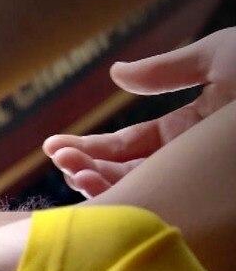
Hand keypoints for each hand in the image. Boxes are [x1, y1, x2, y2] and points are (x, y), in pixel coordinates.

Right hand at [43, 27, 235, 196]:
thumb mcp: (222, 57)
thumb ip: (167, 69)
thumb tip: (115, 73)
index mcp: (190, 130)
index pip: (129, 146)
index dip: (89, 147)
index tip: (53, 147)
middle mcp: (187, 160)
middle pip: (123, 174)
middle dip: (85, 167)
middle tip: (59, 159)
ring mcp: (194, 184)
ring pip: (135, 196)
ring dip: (98, 186)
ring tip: (73, 172)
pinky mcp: (202, 202)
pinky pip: (155, 213)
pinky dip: (121, 206)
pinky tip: (97, 188)